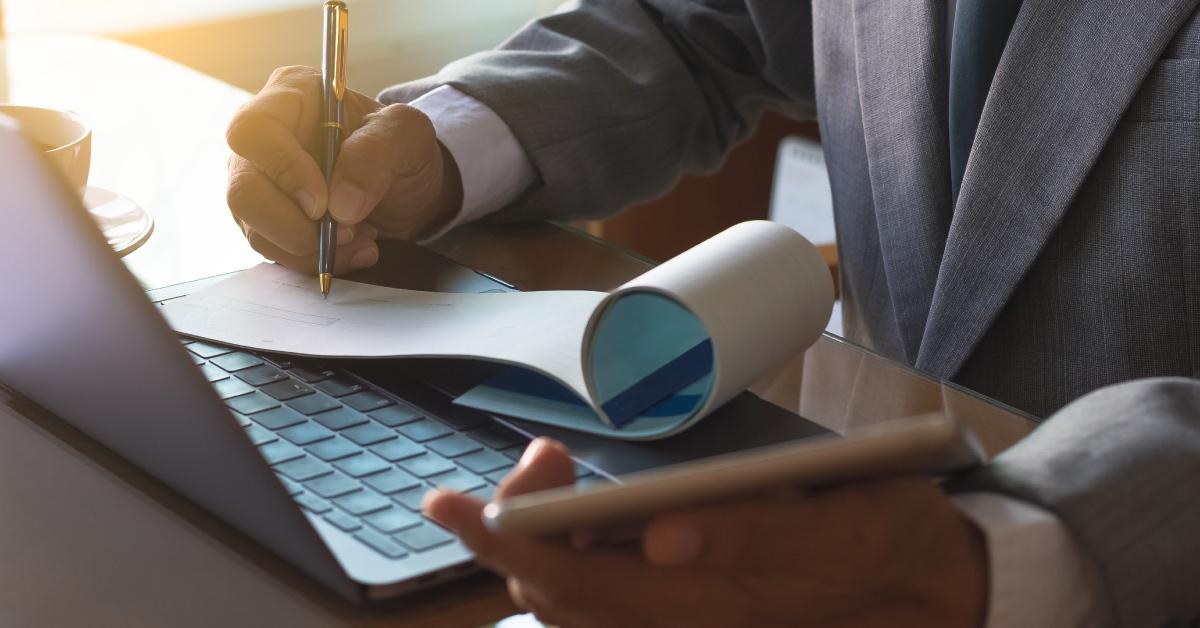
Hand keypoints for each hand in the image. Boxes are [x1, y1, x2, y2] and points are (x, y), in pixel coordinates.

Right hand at [225, 65, 462, 274]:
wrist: (406, 185)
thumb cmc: (400, 146)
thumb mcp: (407, 135)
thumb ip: (376, 155)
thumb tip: (339, 206)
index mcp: (290, 96)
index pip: (253, 131)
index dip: (283, 171)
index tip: (323, 205)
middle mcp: (262, 140)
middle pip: (243, 190)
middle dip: (295, 227)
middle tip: (347, 232)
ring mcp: (258, 182)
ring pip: (255, 229)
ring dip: (312, 248)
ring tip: (362, 238)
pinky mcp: (266, 219)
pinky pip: (275, 251)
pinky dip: (316, 260)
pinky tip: (355, 248)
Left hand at [425, 438, 988, 627]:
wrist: (939, 590)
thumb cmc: (895, 546)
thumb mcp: (840, 527)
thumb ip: (751, 534)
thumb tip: (659, 535)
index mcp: (709, 602)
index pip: (575, 584)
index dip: (508, 545)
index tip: (455, 504)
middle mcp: (685, 619)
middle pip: (560, 592)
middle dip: (516, 529)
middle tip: (533, 457)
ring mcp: (690, 616)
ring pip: (578, 597)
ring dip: (542, 539)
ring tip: (547, 472)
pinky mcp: (703, 603)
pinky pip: (613, 592)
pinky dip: (578, 549)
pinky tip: (586, 509)